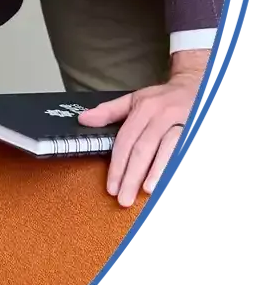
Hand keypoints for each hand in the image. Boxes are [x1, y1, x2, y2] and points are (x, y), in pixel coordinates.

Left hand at [77, 49, 205, 206]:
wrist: (199, 86)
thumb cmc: (164, 99)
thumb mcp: (135, 99)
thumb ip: (109, 111)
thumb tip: (83, 120)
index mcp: (145, 109)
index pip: (126, 141)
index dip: (117, 165)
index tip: (111, 187)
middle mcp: (163, 117)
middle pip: (144, 149)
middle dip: (132, 176)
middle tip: (124, 198)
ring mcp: (185, 125)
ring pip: (169, 151)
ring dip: (158, 172)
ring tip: (147, 191)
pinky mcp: (200, 133)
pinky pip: (187, 153)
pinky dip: (179, 168)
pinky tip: (173, 184)